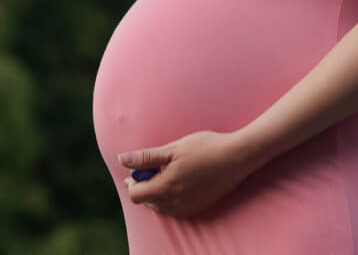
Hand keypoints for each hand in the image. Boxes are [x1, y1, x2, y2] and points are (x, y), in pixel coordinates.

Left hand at [119, 130, 260, 218]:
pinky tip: (179, 181)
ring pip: (161, 207)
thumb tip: (122, 159)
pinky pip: (175, 209)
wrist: (235, 157)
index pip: (136, 195)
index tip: (138, 168)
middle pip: (147, 202)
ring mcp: (187, 207)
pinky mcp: (198, 207)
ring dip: (157, 192)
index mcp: (166, 187)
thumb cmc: (204, 148)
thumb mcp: (172, 149)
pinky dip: (170, 198)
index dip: (133, 181)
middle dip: (144, 186)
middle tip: (152, 167)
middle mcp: (175, 203)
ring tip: (166, 172)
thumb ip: (145, 157)